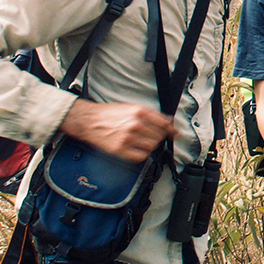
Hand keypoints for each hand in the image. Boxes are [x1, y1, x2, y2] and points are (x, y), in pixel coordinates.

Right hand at [59, 100, 177, 162]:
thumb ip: (150, 114)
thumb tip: (166, 121)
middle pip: (159, 136)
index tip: (175, 134)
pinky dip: (142, 154)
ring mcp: (128, 138)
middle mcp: (135, 125)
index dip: (171, 130)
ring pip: (151, 146)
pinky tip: (138, 149)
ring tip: (143, 142)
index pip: (164, 124)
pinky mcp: (120, 150)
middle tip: (153, 136)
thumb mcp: (131, 107)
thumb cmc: (108, 113)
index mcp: (139, 112)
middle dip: (159, 137)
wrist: (88, 121)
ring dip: (150, 145)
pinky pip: (140, 156)